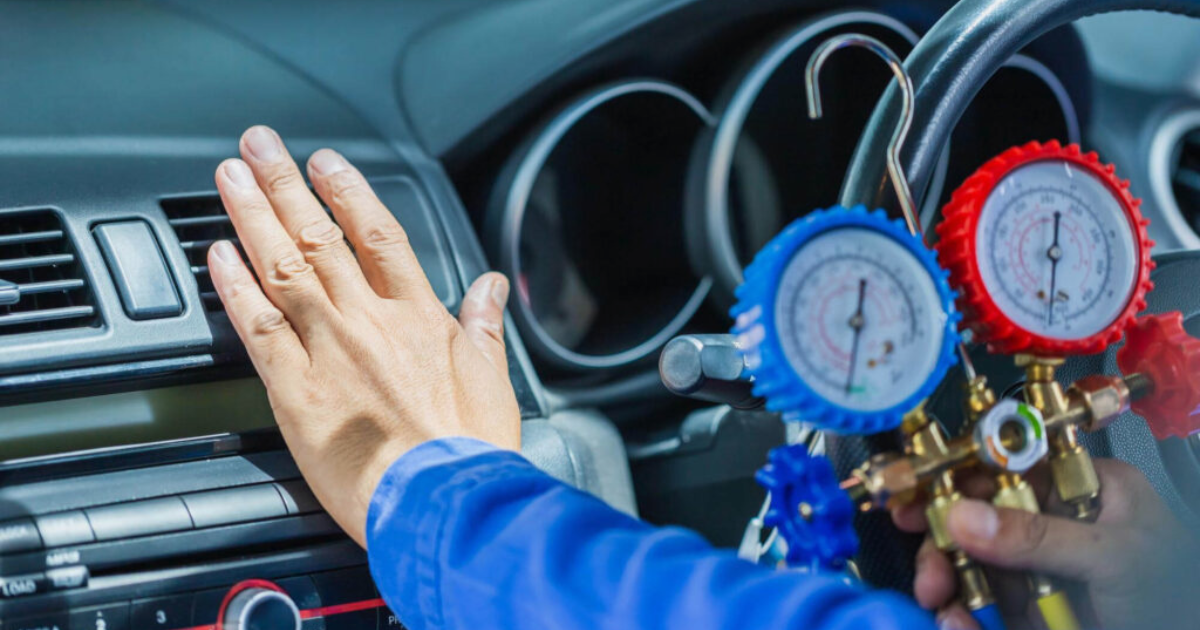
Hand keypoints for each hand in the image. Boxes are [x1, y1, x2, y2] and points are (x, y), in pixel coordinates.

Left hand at [207, 126, 521, 545]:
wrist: (442, 506)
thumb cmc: (468, 452)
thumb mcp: (494, 380)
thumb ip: (485, 325)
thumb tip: (491, 285)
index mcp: (419, 317)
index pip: (379, 236)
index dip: (349, 193)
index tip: (327, 164)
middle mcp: (369, 323)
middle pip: (319, 238)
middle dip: (285, 185)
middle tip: (258, 146)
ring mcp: (329, 352)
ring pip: (282, 268)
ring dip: (252, 218)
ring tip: (228, 179)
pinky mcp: (295, 392)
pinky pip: (257, 327)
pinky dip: (235, 287)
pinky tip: (217, 255)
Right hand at [894, 459, 1197, 629]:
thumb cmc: (1181, 596)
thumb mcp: (1114, 557)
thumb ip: (1039, 536)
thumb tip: (964, 516)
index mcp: (1087, 488)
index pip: (1009, 467)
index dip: (959, 478)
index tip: (918, 496)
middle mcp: (1059, 522)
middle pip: (980, 516)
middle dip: (945, 541)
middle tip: (927, 568)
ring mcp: (1044, 568)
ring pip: (974, 562)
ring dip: (948, 581)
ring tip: (939, 602)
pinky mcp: (1034, 609)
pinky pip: (985, 603)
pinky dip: (964, 615)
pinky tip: (958, 622)